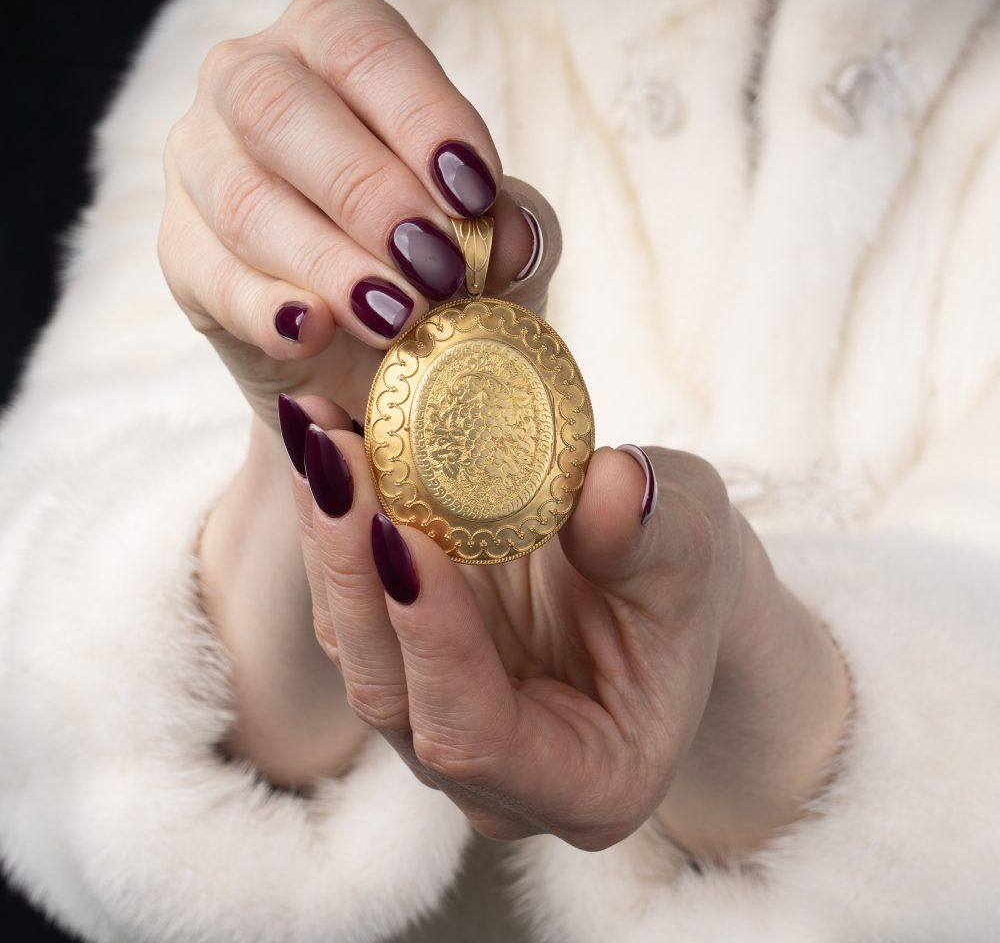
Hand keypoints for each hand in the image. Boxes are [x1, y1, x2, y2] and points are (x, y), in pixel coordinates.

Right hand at [157, 0, 551, 427]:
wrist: (370, 357)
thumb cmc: (433, 269)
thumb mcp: (491, 241)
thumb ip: (514, 227)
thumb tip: (510, 238)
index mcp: (333, 47)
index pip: (362, 48)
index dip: (420, 116)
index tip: (473, 194)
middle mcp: (250, 84)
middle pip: (281, 109)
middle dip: (368, 193)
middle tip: (437, 268)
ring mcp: (203, 166)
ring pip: (246, 201)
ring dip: (329, 262)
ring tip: (397, 316)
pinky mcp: (183, 254)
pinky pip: (213, 278)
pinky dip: (267, 310)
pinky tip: (313, 333)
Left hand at [288, 399, 852, 857]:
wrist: (661, 572)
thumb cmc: (688, 577)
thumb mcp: (691, 547)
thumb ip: (650, 536)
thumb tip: (609, 487)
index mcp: (588, 780)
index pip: (477, 735)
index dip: (431, 640)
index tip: (401, 531)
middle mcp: (498, 775)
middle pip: (393, 695)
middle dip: (354, 572)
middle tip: (334, 458)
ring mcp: (445, 722)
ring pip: (355, 647)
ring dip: (327, 539)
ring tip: (316, 435)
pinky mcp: (411, 665)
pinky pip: (353, 604)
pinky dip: (333, 527)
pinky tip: (322, 448)